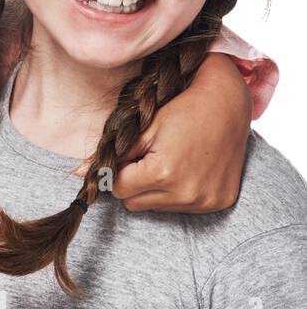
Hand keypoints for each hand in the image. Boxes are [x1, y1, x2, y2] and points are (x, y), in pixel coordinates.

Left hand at [113, 53, 251, 212]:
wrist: (230, 101)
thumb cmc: (182, 108)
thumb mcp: (143, 126)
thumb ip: (111, 152)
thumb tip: (77, 173)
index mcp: (164, 173)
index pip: (117, 189)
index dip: (118, 171)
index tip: (130, 155)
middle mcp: (187, 193)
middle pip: (133, 202)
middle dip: (133, 182)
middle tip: (149, 156)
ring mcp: (205, 201)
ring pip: (155, 207)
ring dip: (154, 189)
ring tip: (170, 160)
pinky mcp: (219, 202)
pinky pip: (181, 207)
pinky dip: (177, 192)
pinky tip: (188, 169)